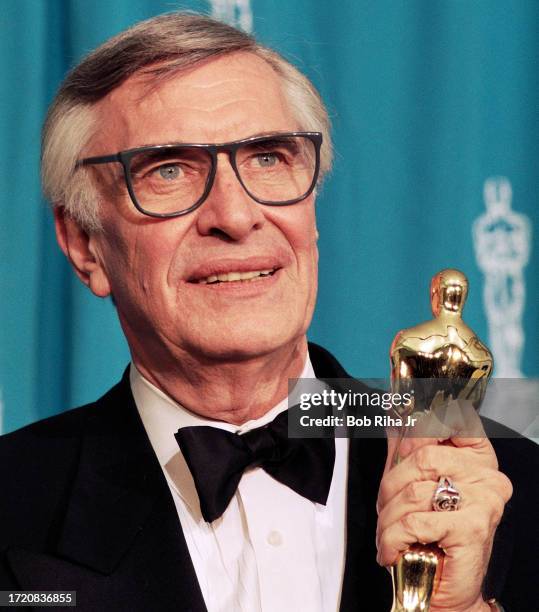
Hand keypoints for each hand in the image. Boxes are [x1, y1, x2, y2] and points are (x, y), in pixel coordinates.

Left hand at [376, 424, 512, 610]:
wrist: (441, 587)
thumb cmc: (429, 534)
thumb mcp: (414, 482)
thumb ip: (406, 447)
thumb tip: (393, 414)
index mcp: (477, 457)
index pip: (456, 419)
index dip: (424, 426)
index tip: (406, 443)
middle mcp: (487, 476)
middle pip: (422, 457)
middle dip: (390, 484)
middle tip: (385, 507)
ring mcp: (484, 501)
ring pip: (414, 491)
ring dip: (388, 516)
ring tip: (388, 533)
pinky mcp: (473, 528)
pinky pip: (415, 521)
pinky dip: (393, 537)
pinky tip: (392, 549)